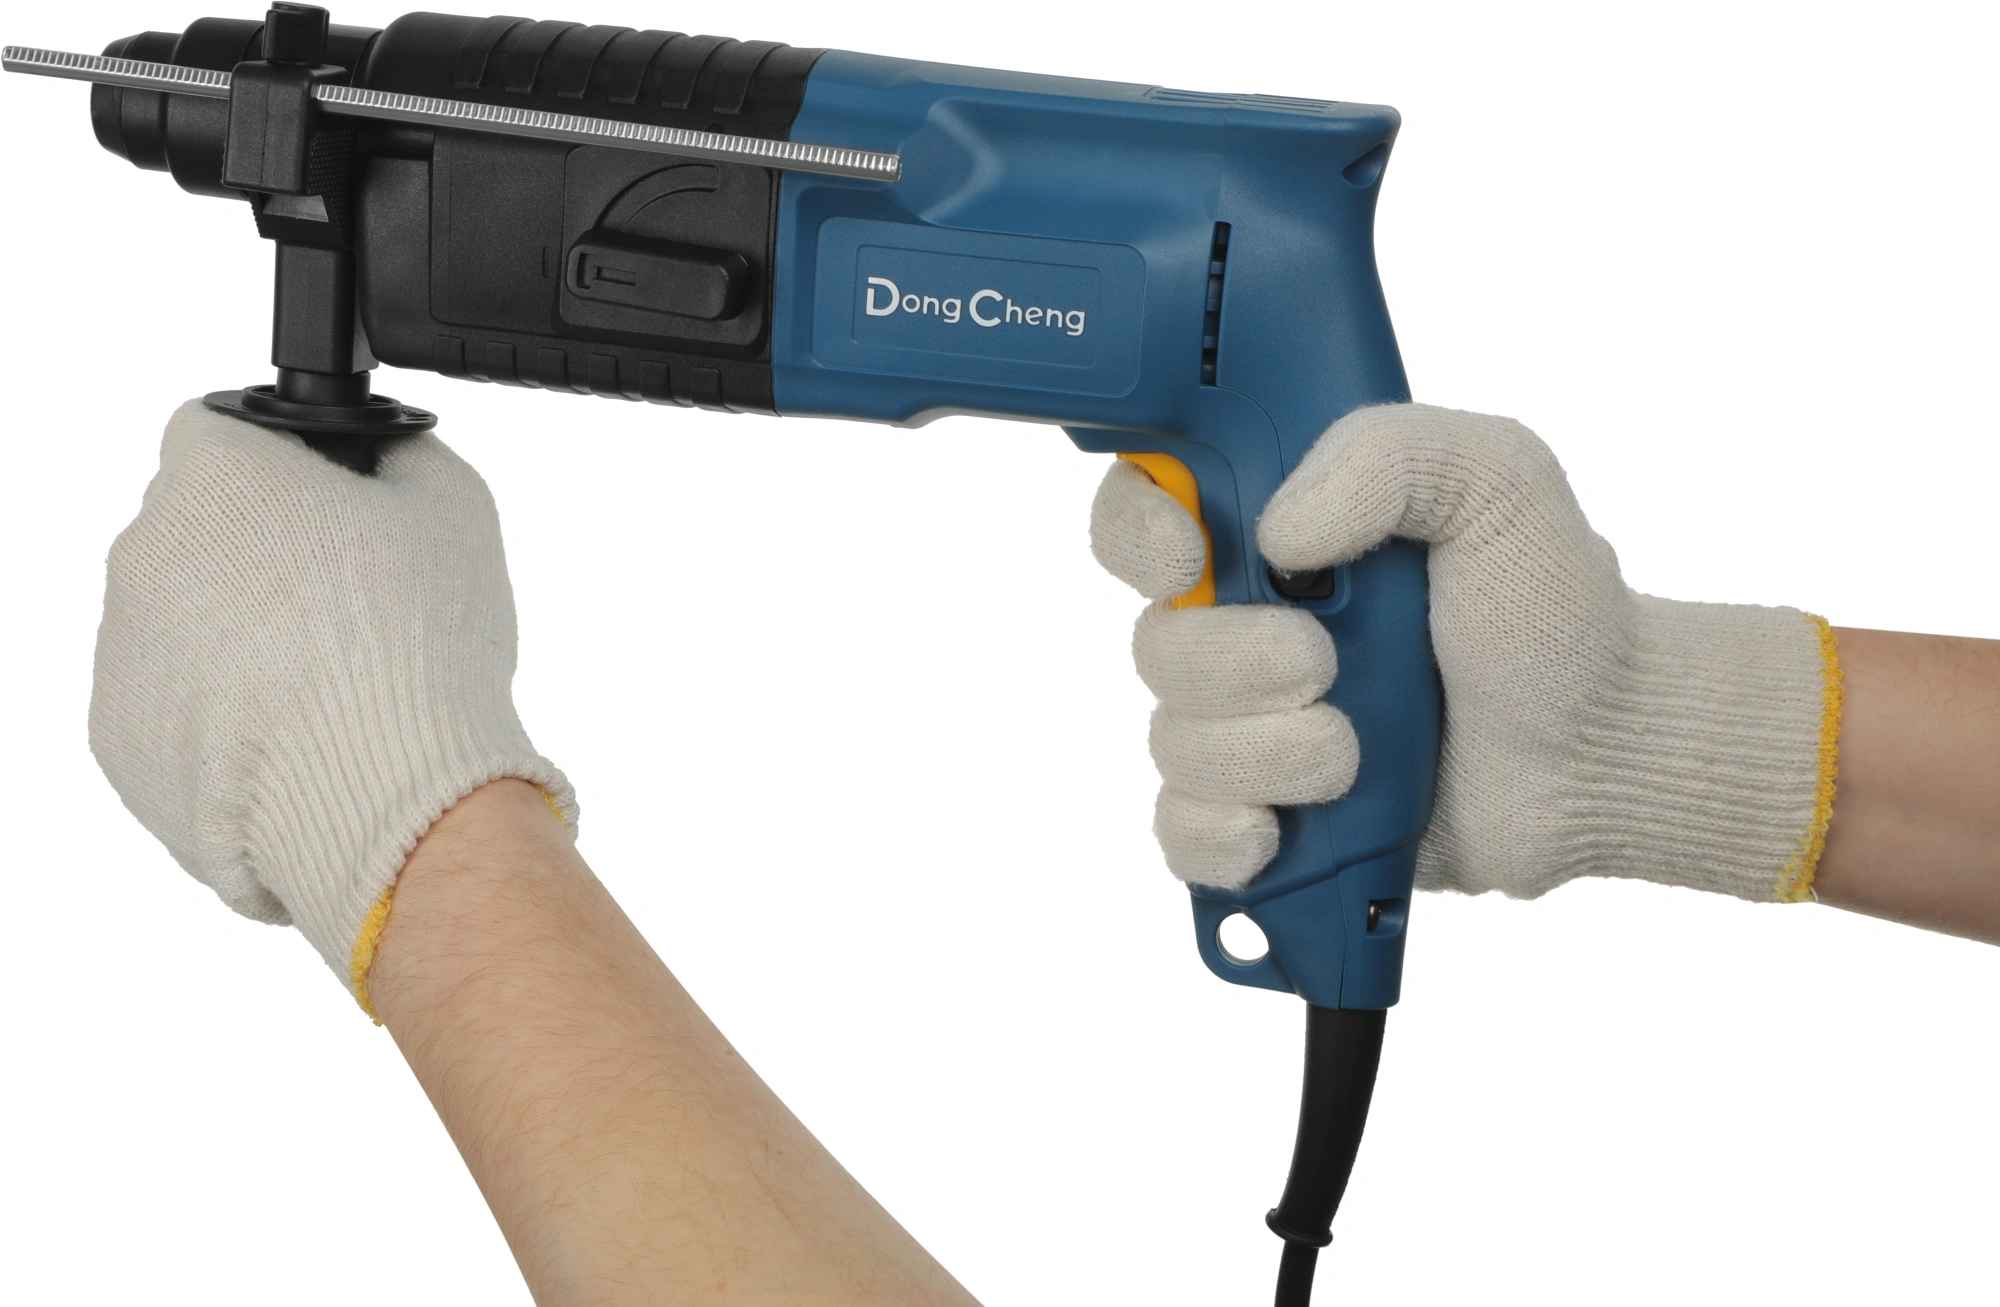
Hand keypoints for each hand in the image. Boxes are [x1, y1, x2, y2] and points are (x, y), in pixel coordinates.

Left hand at [89, 401, 573, 1008]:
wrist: (386, 793)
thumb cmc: (418, 646)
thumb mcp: (456, 509)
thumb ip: (406, 458)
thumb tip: (389, 456)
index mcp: (219, 475)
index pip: (224, 425)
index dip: (284, 460)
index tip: (331, 502)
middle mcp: (146, 549)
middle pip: (198, 528)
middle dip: (260, 554)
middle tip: (345, 604)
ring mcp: (121, 647)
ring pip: (179, 618)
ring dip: (236, 636)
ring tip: (326, 687)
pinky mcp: (117, 737)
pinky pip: (168, 703)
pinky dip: (217, 715)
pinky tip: (293, 737)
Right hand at [1090, 403, 1837, 901]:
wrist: (1601, 748)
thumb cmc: (1552, 609)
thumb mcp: (1497, 478)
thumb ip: (1388, 454)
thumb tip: (1277, 533)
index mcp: (1279, 532)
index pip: (1143, 508)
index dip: (1139, 533)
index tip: (1192, 556)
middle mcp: (1248, 626)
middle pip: (1154, 643)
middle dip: (1233, 662)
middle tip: (1326, 662)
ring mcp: (1254, 727)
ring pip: (1174, 743)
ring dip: (1265, 753)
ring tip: (1354, 752)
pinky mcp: (1270, 818)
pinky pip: (1183, 835)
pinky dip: (1220, 837)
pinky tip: (1278, 831)